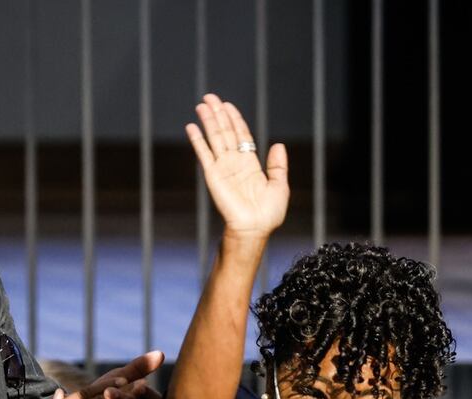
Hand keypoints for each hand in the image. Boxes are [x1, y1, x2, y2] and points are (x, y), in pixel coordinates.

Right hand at [185, 93, 287, 239]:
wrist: (254, 229)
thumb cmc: (268, 214)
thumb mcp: (280, 186)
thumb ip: (278, 166)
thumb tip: (279, 145)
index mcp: (250, 164)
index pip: (241, 135)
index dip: (235, 119)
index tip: (227, 105)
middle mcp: (234, 163)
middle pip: (226, 132)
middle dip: (218, 114)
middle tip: (210, 97)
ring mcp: (223, 168)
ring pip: (214, 138)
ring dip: (208, 120)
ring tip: (202, 104)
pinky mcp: (213, 175)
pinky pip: (204, 154)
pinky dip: (197, 140)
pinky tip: (191, 126)